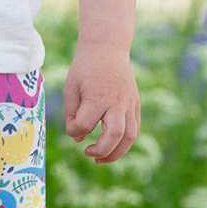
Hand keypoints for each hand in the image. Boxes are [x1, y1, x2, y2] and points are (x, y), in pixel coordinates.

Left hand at [63, 40, 139, 163]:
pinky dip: (125, 142)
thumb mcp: (71, 86)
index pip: (86, 124)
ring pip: (130, 136)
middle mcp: (117, 103)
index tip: (71, 128)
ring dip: (117, 152)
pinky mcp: (136, 105)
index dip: (75, 130)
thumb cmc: (85, 68)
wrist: (107, 48)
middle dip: (102, 151)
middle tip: (88, 154)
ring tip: (101, 159)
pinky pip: (134, 129)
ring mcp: (129, 104)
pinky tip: (112, 145)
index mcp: (97, 97)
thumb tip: (77, 138)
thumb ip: (72, 113)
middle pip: (115, 135)